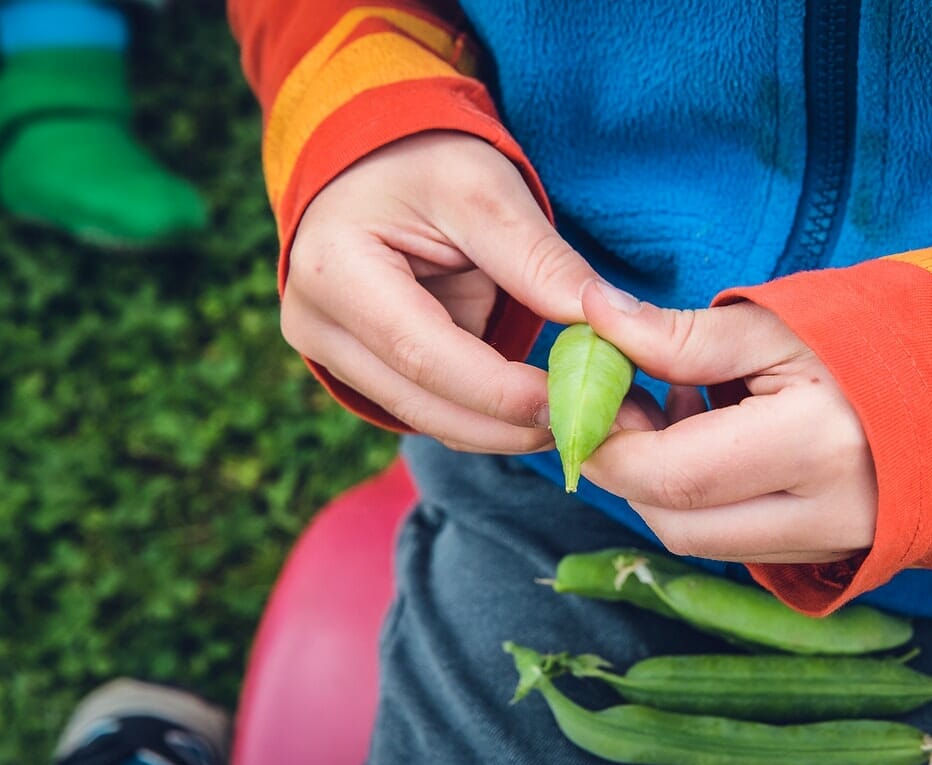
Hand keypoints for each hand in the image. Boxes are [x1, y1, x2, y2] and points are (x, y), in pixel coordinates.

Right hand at [284, 132, 599, 452]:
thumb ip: (539, 259)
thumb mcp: (484, 188)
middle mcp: (316, 325)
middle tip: (594, 428)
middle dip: (511, 425)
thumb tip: (609, 318)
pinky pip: (433, 408)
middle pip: (423, 403)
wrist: (373, 164)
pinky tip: (546, 410)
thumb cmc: (423, 160)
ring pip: (429, 419)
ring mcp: (332, 355)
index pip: (423, 355)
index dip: (501, 392)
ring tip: (582, 420)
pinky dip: (490, 417)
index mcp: (335, 271)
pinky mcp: (363, 370)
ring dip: (506, 431)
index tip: (574, 403)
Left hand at [579, 281, 877, 563]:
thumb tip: (593, 317)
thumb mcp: (777, 323)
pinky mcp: (831, 553)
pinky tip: (715, 438)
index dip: (607, 442)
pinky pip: (735, 542)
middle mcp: (826, 514)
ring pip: (700, 541)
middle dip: (625, 467)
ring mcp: (833, 544)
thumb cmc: (877, 338)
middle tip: (619, 400)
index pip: (670, 474)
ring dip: (660, 484)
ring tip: (677, 407)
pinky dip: (701, 498)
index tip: (577, 398)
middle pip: (676, 522)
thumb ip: (678, 335)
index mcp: (815, 445)